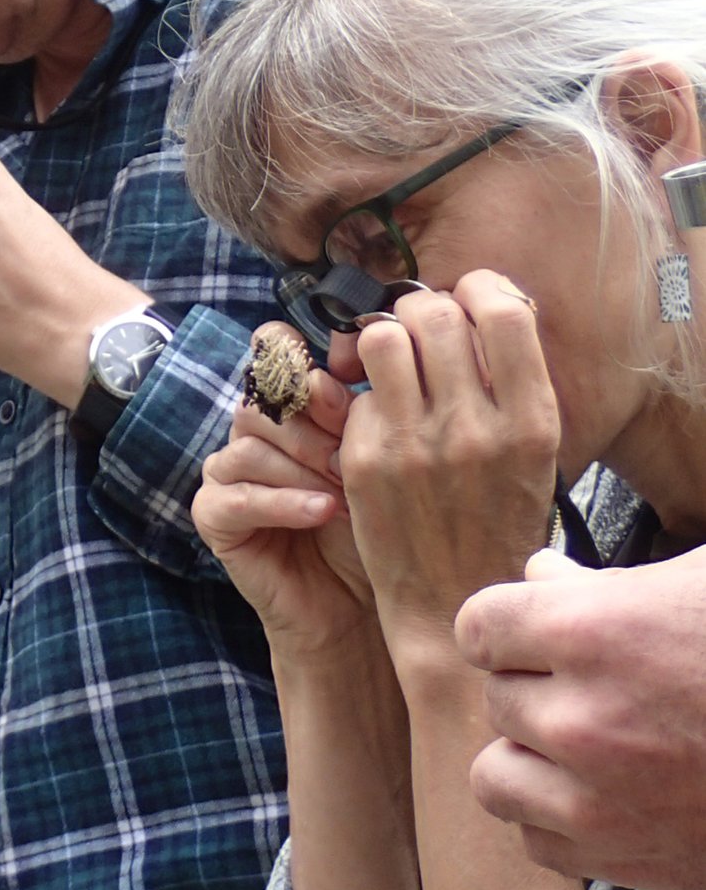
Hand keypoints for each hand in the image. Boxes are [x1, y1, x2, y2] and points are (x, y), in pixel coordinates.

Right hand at [194, 344, 378, 664]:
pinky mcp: (213, 517)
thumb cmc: (377, 524)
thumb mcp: (377, 458)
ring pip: (249, 446)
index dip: (300, 360)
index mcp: (286, 404)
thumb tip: (341, 363)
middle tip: (356, 459)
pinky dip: (283, 502)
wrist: (360, 603)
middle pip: (261, 400)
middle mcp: (250, 433)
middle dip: (313, 426)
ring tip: (346, 495)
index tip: (344, 384)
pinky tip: (322, 512)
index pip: (271, 352)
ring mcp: (226, 474)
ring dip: (303, 468)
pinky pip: (237, 497)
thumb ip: (357, 410)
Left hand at [339, 273, 559, 665]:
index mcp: (530, 421)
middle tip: (421, 327)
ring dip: (384, 338)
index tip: (469, 295)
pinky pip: (357, 393)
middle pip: (434, 313)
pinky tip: (379, 419)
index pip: (502, 311)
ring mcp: (414, 444)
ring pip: (382, 339)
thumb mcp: (531, 455)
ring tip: (392, 361)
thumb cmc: (497, 521)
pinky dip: (366, 395)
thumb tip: (480, 308)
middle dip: (423, 307)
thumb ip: (511, 386)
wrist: (454, 602)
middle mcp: (474, 428)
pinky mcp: (363, 462)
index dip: (480, 287)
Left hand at [461, 546, 705, 889]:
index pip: (479, 626)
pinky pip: (537, 841)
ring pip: (496, 775)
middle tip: (608, 687)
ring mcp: (600, 800)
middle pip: (498, 698)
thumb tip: (539, 572)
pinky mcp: (628, 863)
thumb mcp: (703, 588)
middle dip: (542, 689)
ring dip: (535, 760)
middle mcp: (581, 719)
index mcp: (595, 632)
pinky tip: (611, 796)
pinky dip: (562, 822)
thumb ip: (612, 584)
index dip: (517, 626)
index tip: (550, 631)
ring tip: (594, 746)